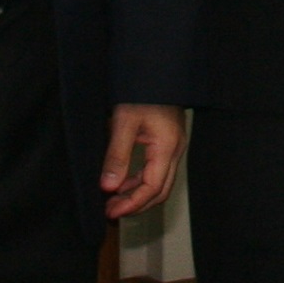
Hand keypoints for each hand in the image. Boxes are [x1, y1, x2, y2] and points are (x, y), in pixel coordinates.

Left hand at [101, 103, 184, 219]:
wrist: (155, 70)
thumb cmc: (141, 92)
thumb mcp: (123, 123)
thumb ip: (117, 156)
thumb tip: (108, 187)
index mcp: (167, 147)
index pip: (152, 188)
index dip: (132, 204)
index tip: (110, 212)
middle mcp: (175, 150)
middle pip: (160, 190)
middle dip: (136, 205)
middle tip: (110, 212)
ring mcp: (173, 147)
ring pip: (159, 182)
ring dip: (137, 195)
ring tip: (112, 200)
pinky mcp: (167, 143)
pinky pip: (156, 170)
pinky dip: (139, 181)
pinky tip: (122, 183)